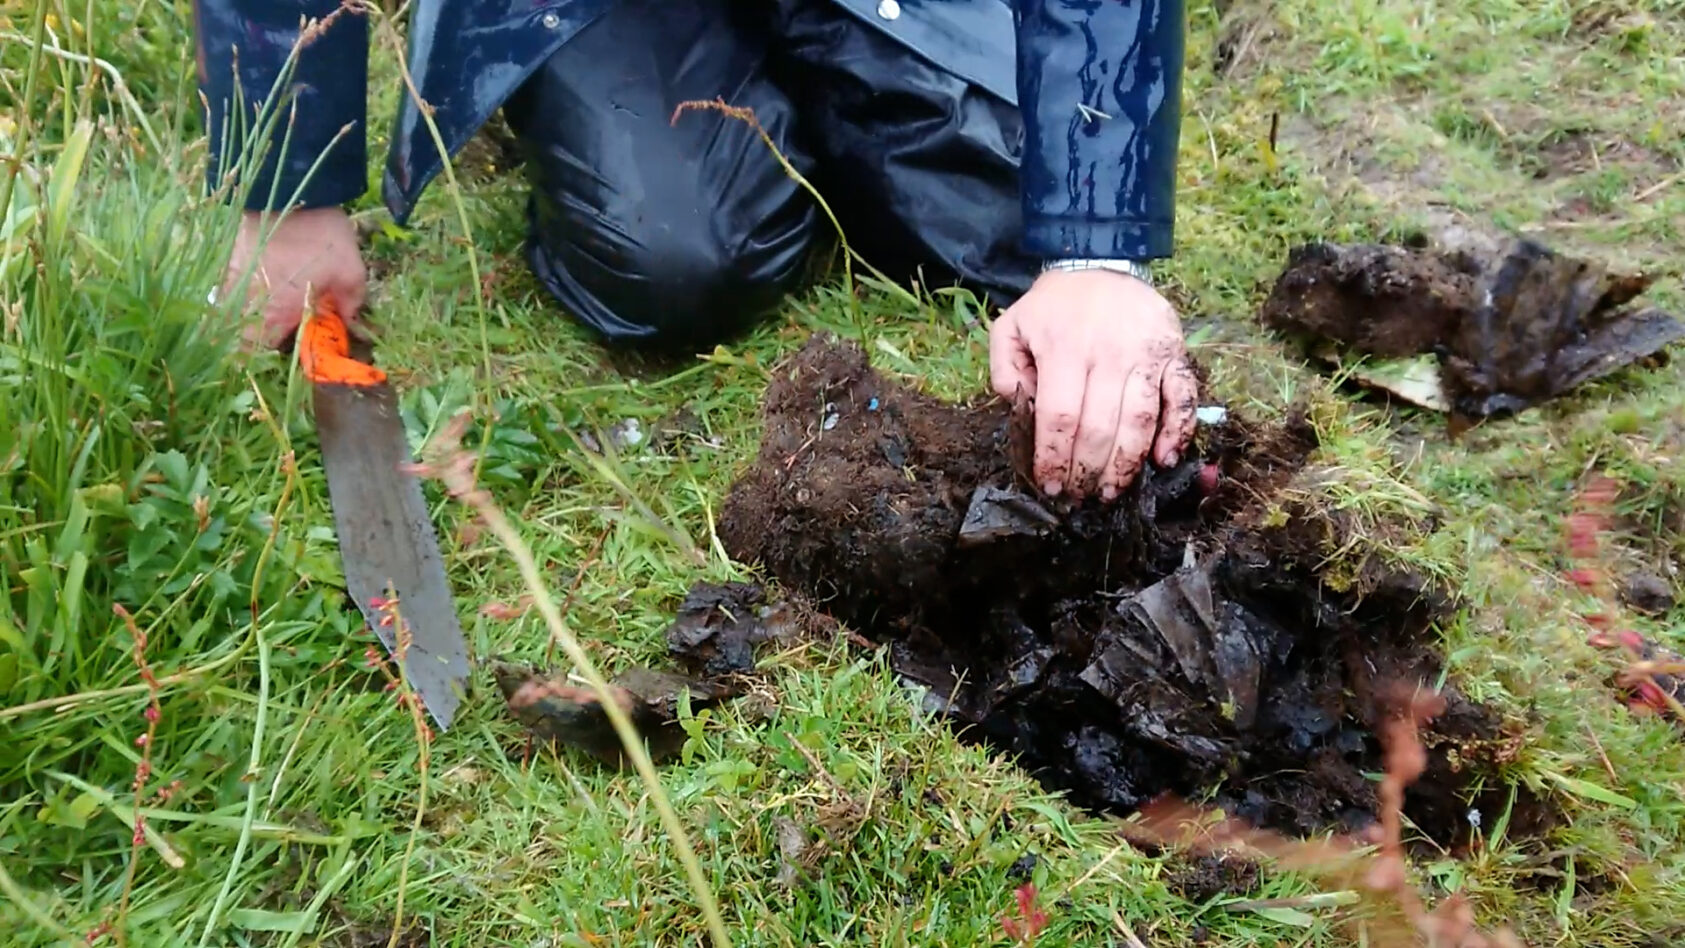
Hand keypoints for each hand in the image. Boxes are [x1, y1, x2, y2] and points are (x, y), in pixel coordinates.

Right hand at [220, 207, 366, 348]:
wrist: (287, 192)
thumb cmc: (322, 236)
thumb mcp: (351, 272)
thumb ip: (351, 304)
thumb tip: (350, 322)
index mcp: (279, 314)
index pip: (269, 352)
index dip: (282, 352)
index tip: (297, 342)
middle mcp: (249, 305)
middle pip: (242, 342)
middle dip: (257, 343)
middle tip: (280, 331)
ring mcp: (231, 284)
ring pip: (228, 319)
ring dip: (243, 323)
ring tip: (265, 315)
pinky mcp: (225, 264)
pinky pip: (223, 294)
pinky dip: (234, 299)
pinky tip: (253, 292)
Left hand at [988, 267, 1197, 500]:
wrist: (1103, 263)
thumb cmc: (1055, 305)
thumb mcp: (1012, 325)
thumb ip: (1003, 368)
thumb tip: (1019, 407)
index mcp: (1065, 348)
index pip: (1061, 416)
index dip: (1056, 457)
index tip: (1051, 485)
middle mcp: (1108, 353)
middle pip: (1101, 427)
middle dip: (1087, 470)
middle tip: (1078, 496)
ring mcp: (1146, 354)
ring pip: (1140, 421)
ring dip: (1126, 465)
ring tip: (1110, 491)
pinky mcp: (1174, 353)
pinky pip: (1182, 398)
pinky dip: (1177, 432)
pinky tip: (1162, 461)